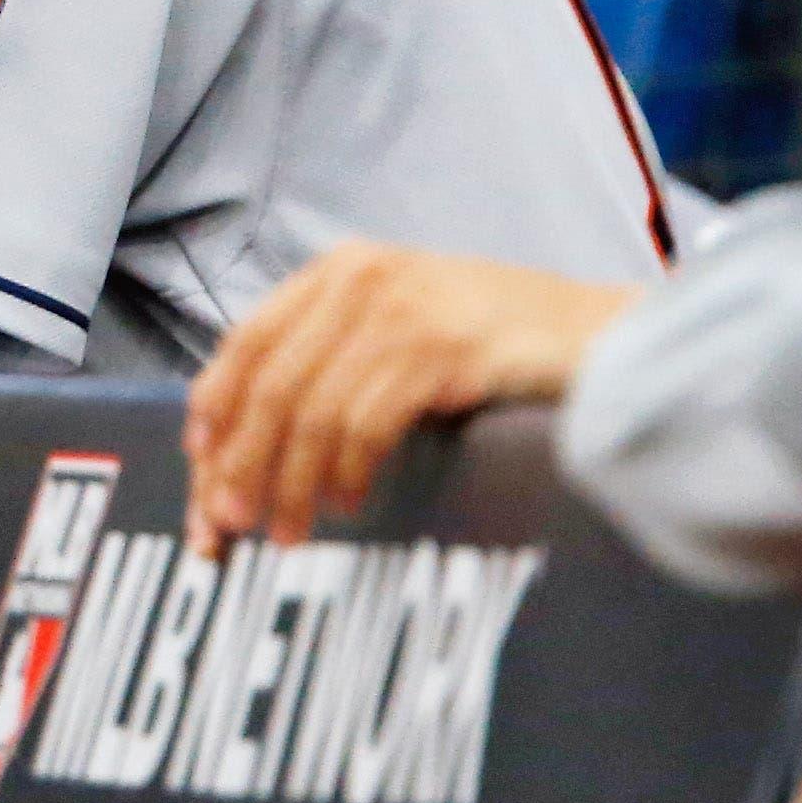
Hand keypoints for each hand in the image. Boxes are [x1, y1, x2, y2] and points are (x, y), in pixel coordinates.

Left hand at [183, 242, 636, 552]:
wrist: (603, 335)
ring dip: (290, 484)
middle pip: (268, 384)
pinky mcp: (442, 349)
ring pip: (310, 411)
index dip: (213, 411)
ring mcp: (403, 310)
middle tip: (226, 525)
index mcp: (341, 270)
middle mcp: (361, 279)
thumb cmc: (501, 343)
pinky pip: (365, 423)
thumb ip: (336, 357)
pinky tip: (347, 504)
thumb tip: (253, 440)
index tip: (198, 469)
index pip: (246, 342)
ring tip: (288, 532)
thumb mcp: (403, 327)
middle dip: (238, 463)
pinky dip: (345, 472)